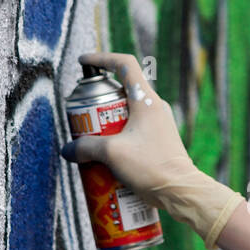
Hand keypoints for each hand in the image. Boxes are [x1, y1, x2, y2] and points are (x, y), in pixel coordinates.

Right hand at [60, 52, 192, 196]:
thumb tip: (68, 150)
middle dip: (97, 101)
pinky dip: (117, 137)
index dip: (102, 58)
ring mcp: (159, 123)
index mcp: (146, 100)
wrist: (180, 191)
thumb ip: (86, 147)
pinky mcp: (159, 140)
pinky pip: (133, 130)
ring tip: (90, 141)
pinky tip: (105, 157)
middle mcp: (155, 107)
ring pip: (126, 113)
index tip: (83, 63)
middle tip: (81, 117)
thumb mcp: (112, 154)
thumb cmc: (151, 167)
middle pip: (121, 91)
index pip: (125, 64)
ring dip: (106, 123)